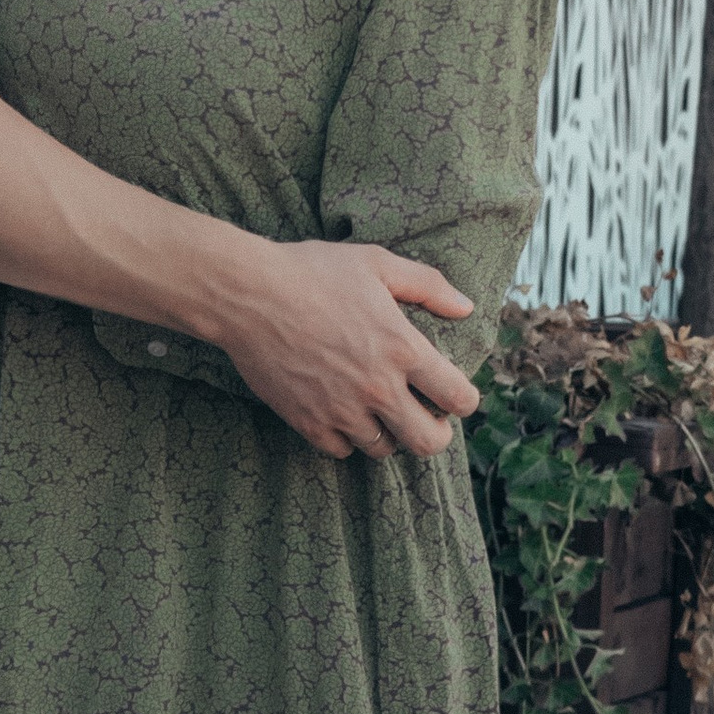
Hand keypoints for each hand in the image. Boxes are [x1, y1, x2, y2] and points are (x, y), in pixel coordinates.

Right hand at [219, 243, 477, 458]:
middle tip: (427, 417)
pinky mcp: (308, 422)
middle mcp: (377, 387)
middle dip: (437, 433)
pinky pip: (342, 451)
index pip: (458, 398)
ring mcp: (341, 410)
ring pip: (384, 448)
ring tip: (380, 411)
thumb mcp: (376, 263)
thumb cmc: (312, 271)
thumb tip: (466, 308)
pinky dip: (347, 438)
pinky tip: (344, 414)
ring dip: (388, 433)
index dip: (465, 400)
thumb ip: (427, 285)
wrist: (247, 294)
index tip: (454, 393)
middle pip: (430, 442)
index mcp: (402, 348)